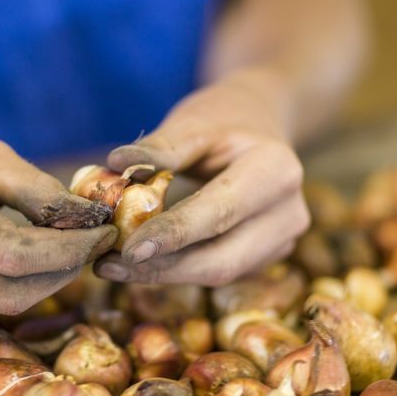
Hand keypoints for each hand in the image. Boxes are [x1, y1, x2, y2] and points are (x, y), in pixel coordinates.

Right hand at [0, 117, 116, 315]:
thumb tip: (90, 222)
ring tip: (62, 249)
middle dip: (61, 275)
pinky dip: (12, 286)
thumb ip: (39, 192)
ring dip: (41, 283)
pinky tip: (22, 260)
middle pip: (7, 292)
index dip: (66, 251)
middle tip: (90, 248)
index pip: (12, 254)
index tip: (103, 235)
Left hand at [93, 71, 309, 285]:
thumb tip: (116, 163)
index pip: (220, 212)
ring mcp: (283, 240)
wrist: (261, 126)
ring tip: (113, 266)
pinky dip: (177, 270)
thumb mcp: (194, 122)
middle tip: (107, 266)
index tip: (127, 250)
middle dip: (162, 268)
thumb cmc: (224, 121)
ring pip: (218, 274)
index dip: (173, 235)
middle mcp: (289, 213)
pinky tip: (142, 261)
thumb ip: (160, 147)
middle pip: (221, 259)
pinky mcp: (267, 257)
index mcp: (276, 171)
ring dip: (164, 274)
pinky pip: (218, 272)